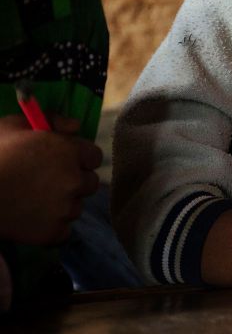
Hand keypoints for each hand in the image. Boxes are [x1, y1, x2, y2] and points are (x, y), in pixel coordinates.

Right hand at [0, 114, 101, 244]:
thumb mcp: (15, 126)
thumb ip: (51, 120)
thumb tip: (75, 127)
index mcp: (70, 152)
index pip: (94, 157)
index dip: (80, 159)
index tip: (65, 162)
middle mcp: (74, 180)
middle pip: (89, 183)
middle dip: (74, 182)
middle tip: (49, 184)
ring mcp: (65, 208)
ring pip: (76, 207)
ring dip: (63, 205)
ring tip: (36, 203)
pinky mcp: (53, 232)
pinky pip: (63, 231)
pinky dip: (52, 228)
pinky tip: (34, 220)